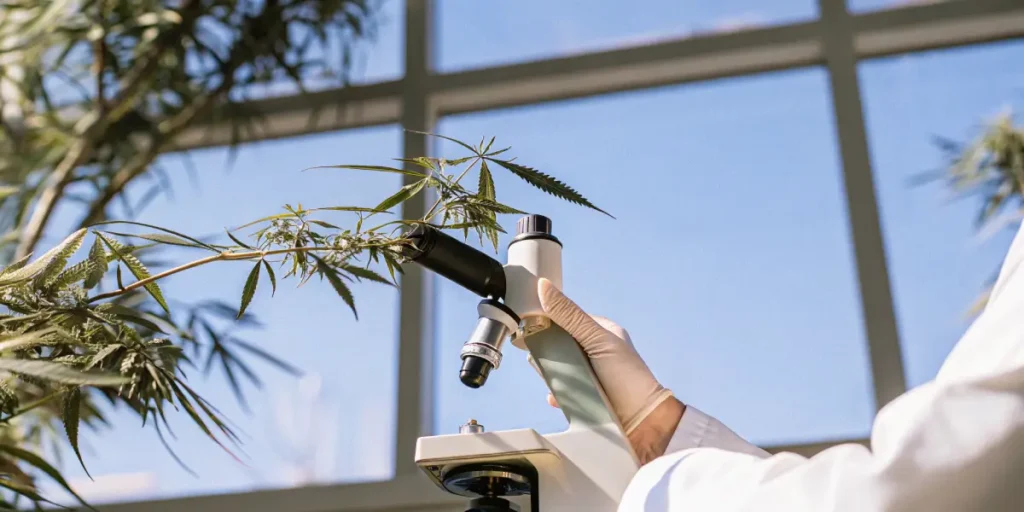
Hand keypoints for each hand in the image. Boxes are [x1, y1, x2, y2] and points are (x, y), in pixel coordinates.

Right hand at [534, 278, 685, 463]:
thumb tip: (543, 287)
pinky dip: (557, 394)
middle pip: (560, 345)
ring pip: (559, 368)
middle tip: (538, 357)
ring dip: (551, 373)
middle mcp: (596, 352)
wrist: (645, 425)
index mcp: (601, 332)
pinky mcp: (587, 397)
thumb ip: (570, 316)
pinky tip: (555, 398)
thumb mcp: (597, 340)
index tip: (529, 326)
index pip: (567, 319)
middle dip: (547, 351)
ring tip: (548, 378)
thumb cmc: (628, 379)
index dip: (548, 321)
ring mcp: (591, 375)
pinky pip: (563, 392)